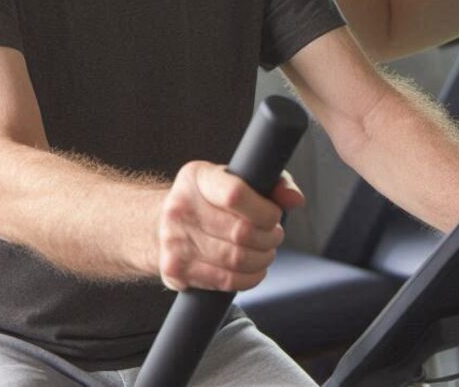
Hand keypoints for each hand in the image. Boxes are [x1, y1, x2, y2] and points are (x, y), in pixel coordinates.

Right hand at [157, 163, 304, 291]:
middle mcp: (180, 207)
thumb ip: (274, 184)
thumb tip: (295, 200)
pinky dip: (248, 279)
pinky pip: (224, 282)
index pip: (235, 194)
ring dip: (262, 260)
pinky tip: (253, 270)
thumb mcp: (239, 179)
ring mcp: (174, 241)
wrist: (163, 223)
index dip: (264, 211)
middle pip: (240, 232)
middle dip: (269, 239)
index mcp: (197, 178)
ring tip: (266, 252)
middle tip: (274, 237)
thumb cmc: (212, 200)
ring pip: (235, 260)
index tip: (274, 215)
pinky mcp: (175, 270)